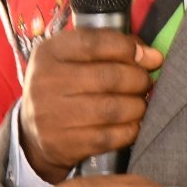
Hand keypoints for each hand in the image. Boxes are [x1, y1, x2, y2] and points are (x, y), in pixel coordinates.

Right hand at [18, 29, 162, 184]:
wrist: (34, 131)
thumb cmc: (65, 86)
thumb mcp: (75, 58)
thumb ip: (111, 48)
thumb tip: (151, 56)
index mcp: (49, 52)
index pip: (94, 43)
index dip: (128, 48)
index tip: (149, 57)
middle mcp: (46, 81)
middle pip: (108, 77)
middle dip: (138, 79)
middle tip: (146, 83)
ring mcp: (51, 115)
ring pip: (112, 109)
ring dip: (137, 106)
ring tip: (140, 104)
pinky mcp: (63, 144)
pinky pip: (109, 137)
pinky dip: (130, 130)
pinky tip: (133, 124)